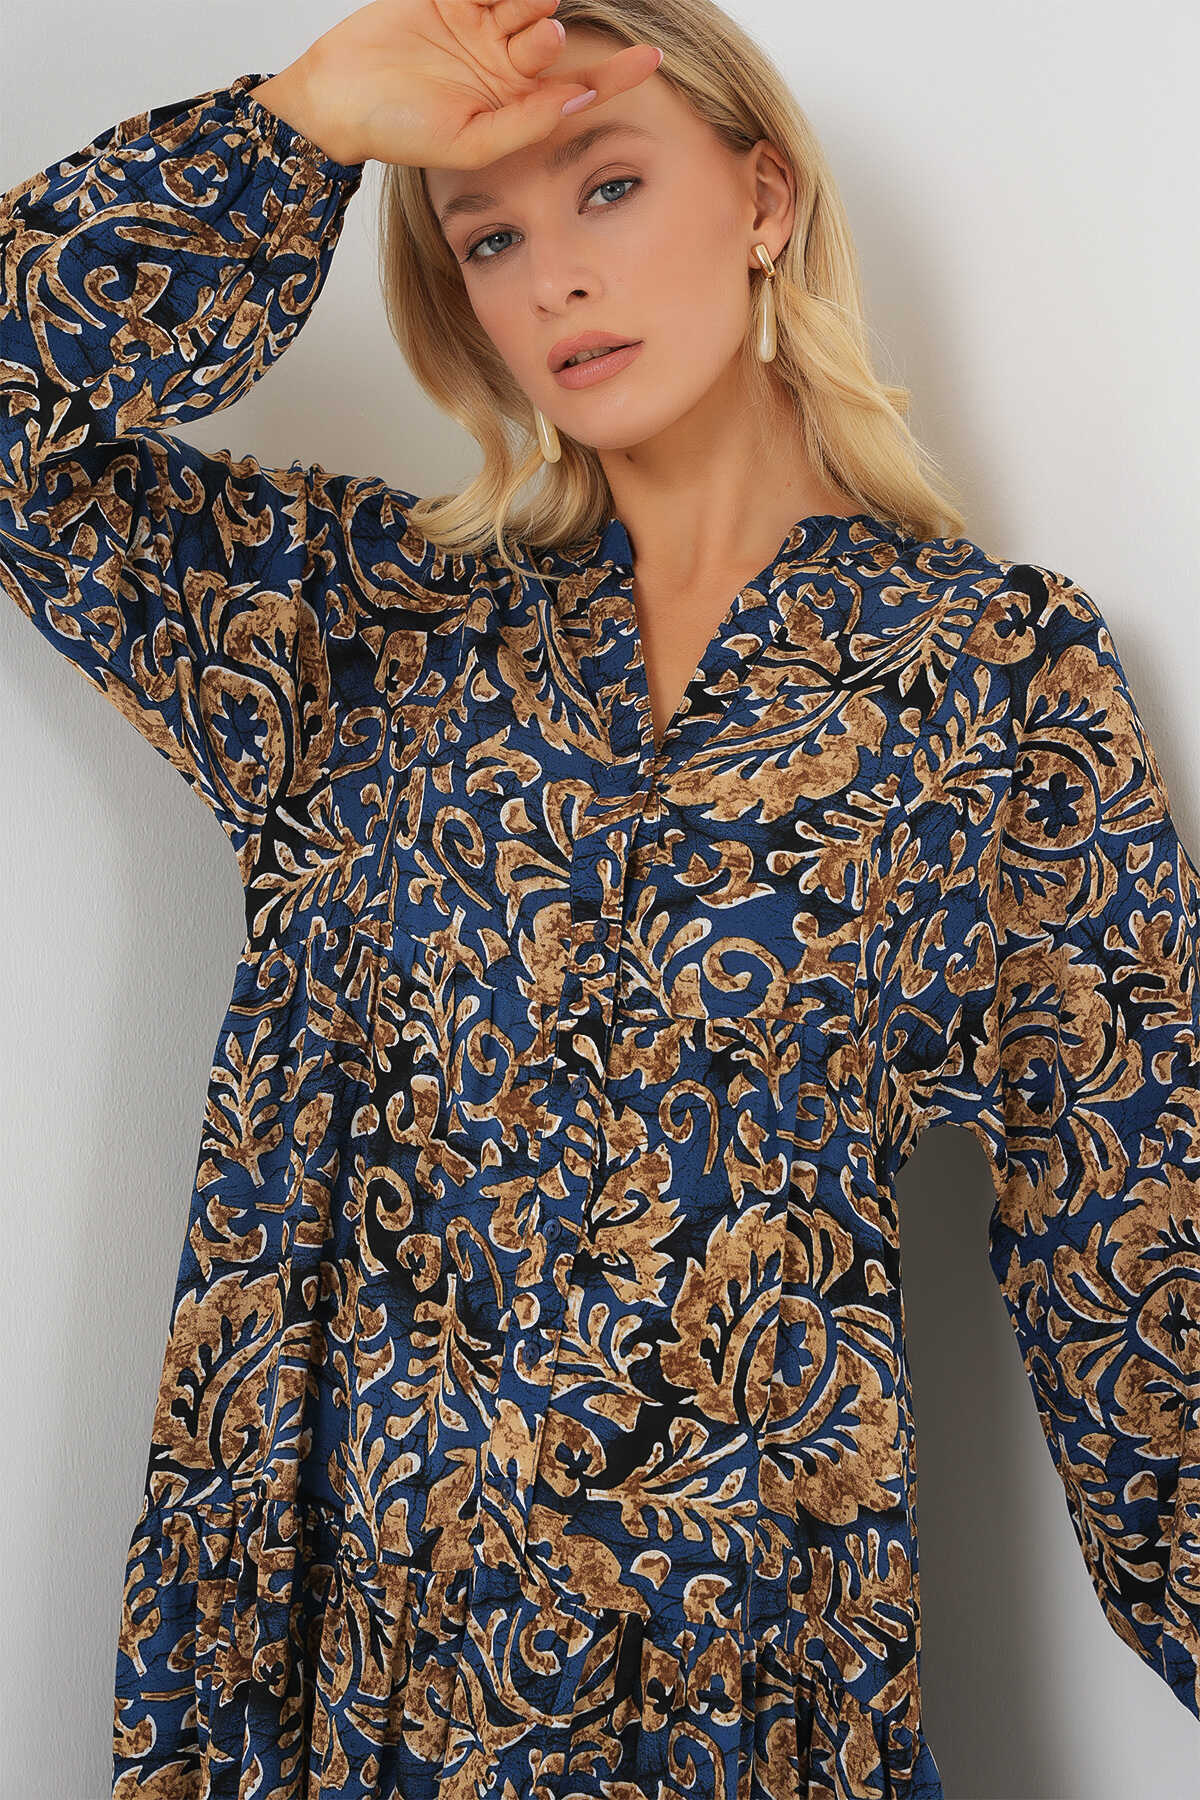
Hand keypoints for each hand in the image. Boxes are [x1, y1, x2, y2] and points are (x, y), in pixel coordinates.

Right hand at [254, 0, 662, 168]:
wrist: (337, 95)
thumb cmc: (398, 129)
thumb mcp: (468, 141)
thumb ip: (525, 125)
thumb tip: (577, 103)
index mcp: (516, 104)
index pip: (576, 86)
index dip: (615, 74)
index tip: (652, 60)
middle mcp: (505, 62)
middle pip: (551, 34)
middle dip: (549, 31)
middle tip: (526, 39)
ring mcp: (480, 24)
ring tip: (522, 9)